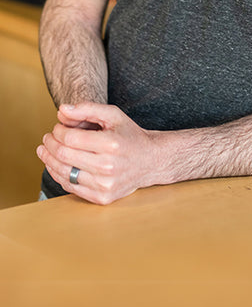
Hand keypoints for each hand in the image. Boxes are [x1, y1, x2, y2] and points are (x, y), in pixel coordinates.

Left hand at [37, 102, 163, 204]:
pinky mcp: (102, 197)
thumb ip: (87, 109)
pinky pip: (71, 187)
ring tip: (46, 151)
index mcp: (111, 144)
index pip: (70, 138)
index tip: (57, 127)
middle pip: (64, 155)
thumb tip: (62, 110)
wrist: (151, 161)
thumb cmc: (129, 136)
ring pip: (64, 173)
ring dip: (49, 160)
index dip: (57, 131)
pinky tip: (56, 165)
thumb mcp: (113, 115)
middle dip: (50, 144)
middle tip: (47, 138)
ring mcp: (105, 185)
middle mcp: (109, 166)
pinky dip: (59, 175)